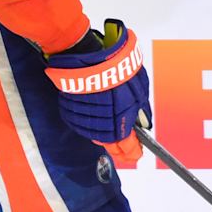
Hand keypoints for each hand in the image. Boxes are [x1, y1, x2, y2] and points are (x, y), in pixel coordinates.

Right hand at [45, 19, 151, 151]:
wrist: (87, 55)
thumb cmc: (115, 69)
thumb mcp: (139, 88)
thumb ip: (140, 108)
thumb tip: (141, 120)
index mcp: (120, 122)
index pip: (126, 147)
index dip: (131, 152)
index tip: (135, 155)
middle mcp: (100, 126)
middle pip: (109, 143)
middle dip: (117, 146)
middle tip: (124, 149)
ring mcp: (83, 120)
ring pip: (94, 134)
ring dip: (102, 132)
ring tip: (110, 127)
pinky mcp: (70, 112)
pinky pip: (82, 122)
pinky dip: (89, 121)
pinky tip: (95, 114)